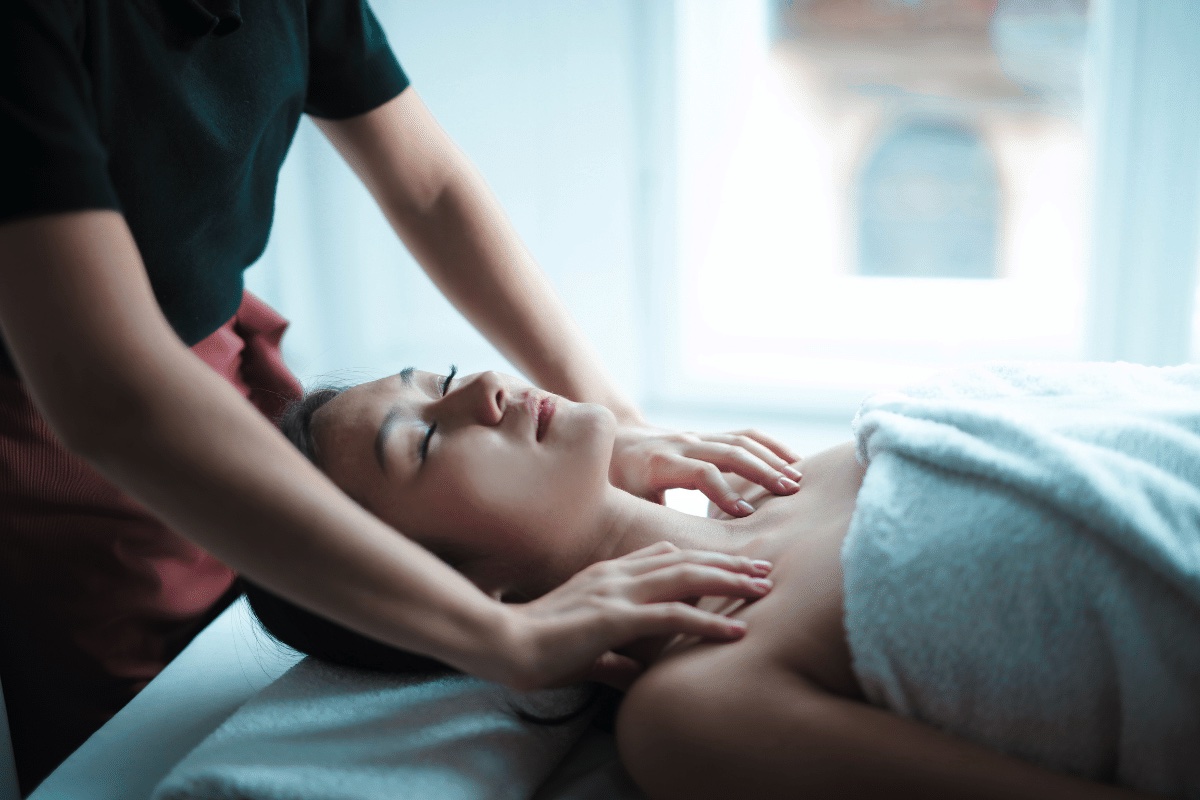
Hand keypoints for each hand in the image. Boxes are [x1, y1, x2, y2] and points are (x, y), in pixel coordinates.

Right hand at [495, 542, 773, 690]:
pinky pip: (673, 615)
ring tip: (763, 588)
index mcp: (607, 576)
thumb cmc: (536, 649)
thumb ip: (612, 658)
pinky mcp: (616, 617)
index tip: (731, 565)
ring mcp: (617, 593)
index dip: (700, 559)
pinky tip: (736, 630)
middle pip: (684, 560)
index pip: (662, 556)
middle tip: (763, 570)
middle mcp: (617, 575)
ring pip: (686, 578)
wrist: (503, 645)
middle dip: (727, 564)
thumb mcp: (584, 650)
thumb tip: (633, 675)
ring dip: (729, 582)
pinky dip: (708, 622)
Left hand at [608, 423, 803, 516]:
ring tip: (798, 479)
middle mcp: (681, 445)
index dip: (724, 491)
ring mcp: (698, 437)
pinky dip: (771, 446)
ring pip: (741, 440)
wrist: (614, 442)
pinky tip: (793, 461)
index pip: (700, 472)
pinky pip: (744, 435)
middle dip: (761, 472)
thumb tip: (667, 561)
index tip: (745, 514)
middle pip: (728, 452)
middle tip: (789, 493)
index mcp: (659, 463)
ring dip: (772, 458)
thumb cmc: (617, 484)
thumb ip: (646, 524)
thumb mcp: (624, 504)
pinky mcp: (709, 437)